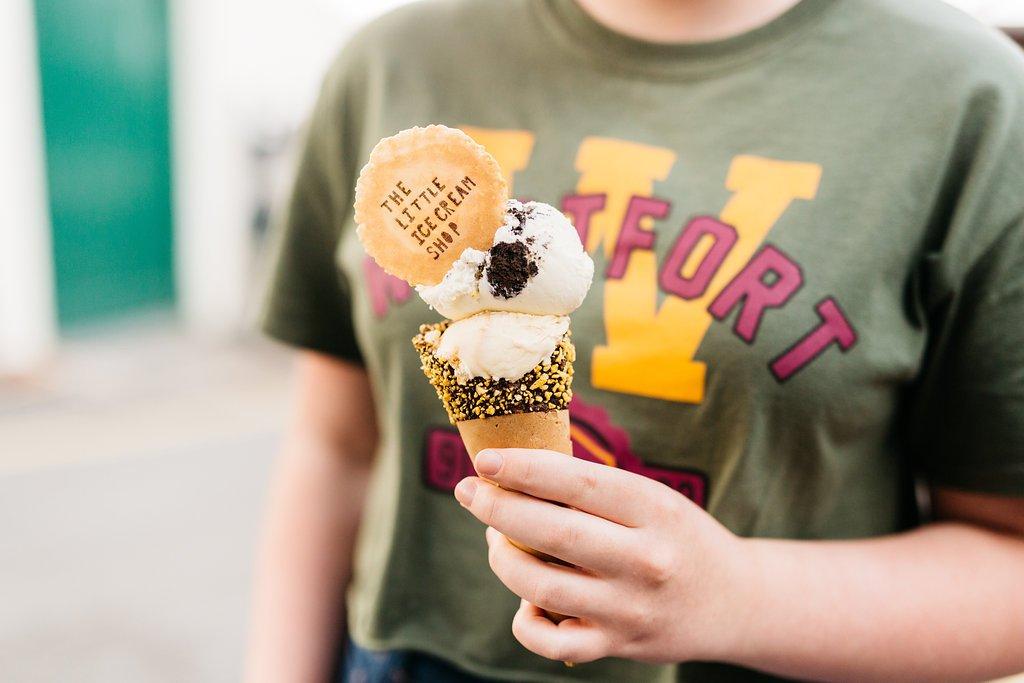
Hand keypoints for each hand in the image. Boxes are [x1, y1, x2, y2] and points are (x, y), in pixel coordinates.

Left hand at [454, 448, 756, 664]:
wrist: (735, 602)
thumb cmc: (677, 538)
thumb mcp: (652, 499)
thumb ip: (592, 492)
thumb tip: (512, 473)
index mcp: (654, 510)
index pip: (577, 483)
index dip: (524, 469)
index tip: (485, 460)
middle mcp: (644, 560)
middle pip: (552, 534)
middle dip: (497, 508)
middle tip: (469, 492)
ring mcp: (630, 609)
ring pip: (540, 587)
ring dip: (502, 559)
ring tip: (496, 539)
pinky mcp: (618, 645)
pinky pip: (550, 640)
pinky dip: (524, 619)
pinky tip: (527, 599)